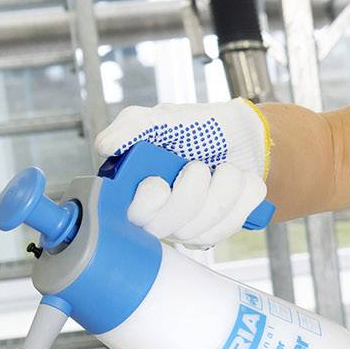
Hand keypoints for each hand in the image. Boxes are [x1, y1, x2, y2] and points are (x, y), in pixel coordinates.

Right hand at [94, 99, 271, 247]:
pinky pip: (234, 222)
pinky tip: (239, 179)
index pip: (134, 217)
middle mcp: (161, 216)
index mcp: (138, 190)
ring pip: (206, 226)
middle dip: (193, 192)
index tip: (158, 181)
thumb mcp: (162, 119)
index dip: (148, 204)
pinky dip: (244, 194)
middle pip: (173, 227)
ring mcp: (190, 227)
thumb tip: (105, 146)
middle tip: (199, 165)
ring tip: (225, 167)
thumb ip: (131, 126)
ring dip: (225, 186)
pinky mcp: (219, 229)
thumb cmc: (197, 128)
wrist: (240, 135)